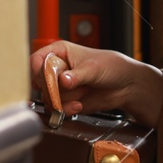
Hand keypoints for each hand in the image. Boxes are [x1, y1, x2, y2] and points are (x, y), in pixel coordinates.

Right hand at [28, 39, 162, 126]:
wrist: (125, 85)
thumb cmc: (111, 66)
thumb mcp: (93, 68)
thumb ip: (77, 75)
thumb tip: (63, 81)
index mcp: (59, 52)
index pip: (37, 60)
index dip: (38, 71)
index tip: (45, 80)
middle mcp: (57, 69)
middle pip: (39, 82)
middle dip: (51, 90)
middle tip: (63, 91)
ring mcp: (61, 86)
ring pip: (47, 97)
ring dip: (61, 101)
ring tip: (78, 99)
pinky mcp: (66, 100)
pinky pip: (56, 108)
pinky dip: (65, 110)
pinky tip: (78, 106)